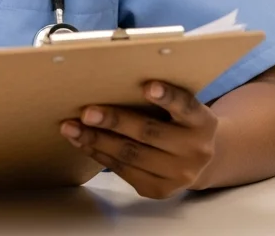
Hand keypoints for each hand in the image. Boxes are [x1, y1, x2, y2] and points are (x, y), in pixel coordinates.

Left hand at [59, 81, 218, 199]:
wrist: (199, 162)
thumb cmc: (179, 123)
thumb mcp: (181, 109)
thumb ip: (160, 99)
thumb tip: (110, 83)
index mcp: (203, 122)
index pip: (186, 106)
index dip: (168, 97)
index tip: (148, 86)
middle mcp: (196, 151)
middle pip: (149, 133)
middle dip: (114, 121)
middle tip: (86, 112)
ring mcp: (179, 174)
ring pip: (131, 155)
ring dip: (96, 140)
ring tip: (71, 128)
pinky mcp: (160, 190)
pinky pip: (124, 171)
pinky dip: (99, 154)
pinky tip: (82, 142)